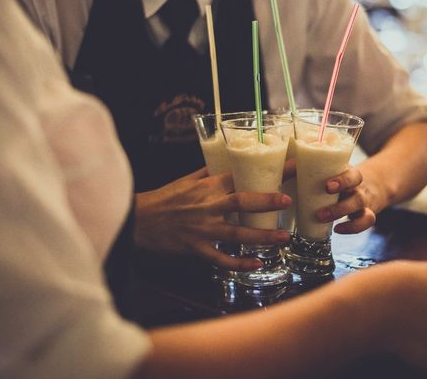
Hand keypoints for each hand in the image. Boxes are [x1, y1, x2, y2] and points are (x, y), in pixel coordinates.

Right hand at [133, 167, 291, 270]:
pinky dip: (239, 263)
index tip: (287, 167)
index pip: (240, 175)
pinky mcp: (195, 249)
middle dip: (266, 201)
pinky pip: (221, 259)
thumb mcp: (187, 180)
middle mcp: (207, 206)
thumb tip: (227, 163)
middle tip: (288, 201)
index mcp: (207, 186)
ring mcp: (202, 229)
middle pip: (241, 202)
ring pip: (236, 233)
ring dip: (261, 236)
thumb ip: (209, 173)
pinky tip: (256, 264)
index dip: (263, 171)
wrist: (138, 220)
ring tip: (283, 238)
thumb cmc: (163, 199)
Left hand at [315, 167, 375, 233]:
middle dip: (340, 206)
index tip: (327, 186)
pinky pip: (366, 223)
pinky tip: (337, 229)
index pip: (353, 176)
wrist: (359, 185)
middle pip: (358, 196)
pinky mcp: (365, 215)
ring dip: (343, 218)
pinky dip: (353, 228)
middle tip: (320, 213)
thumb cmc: (335, 177)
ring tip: (322, 220)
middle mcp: (359, 190)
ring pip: (364, 212)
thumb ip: (311, 168)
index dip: (343, 181)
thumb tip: (288, 165)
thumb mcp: (328, 170)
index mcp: (350, 175)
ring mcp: (363, 204)